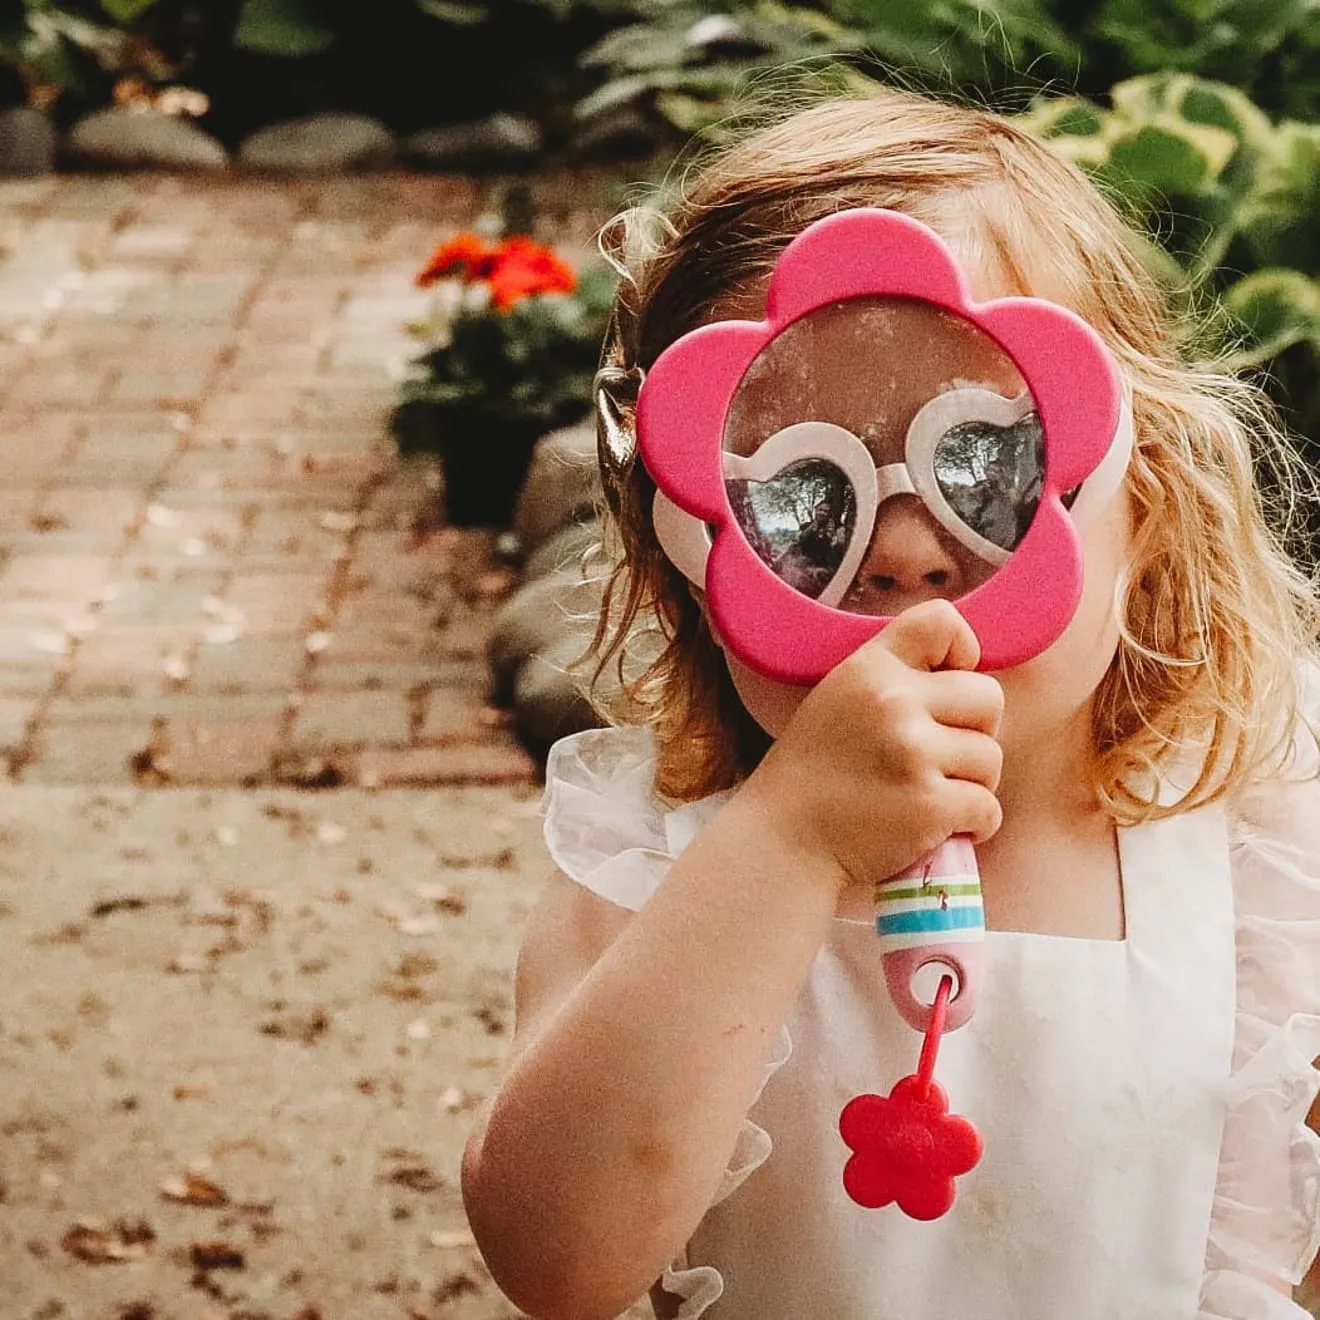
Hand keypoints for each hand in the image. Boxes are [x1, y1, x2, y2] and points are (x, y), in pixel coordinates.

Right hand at [744, 599, 1003, 888]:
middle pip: (988, 697)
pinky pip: (987, 808)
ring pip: (991, 758)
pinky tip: (939, 828)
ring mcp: (913, 754)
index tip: (946, 686)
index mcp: (869, 669)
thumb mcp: (838, 699)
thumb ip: (893, 679)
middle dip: (974, 732)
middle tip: (938, 760)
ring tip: (929, 798)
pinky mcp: (930, 805)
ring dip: (971, 784)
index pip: (942, 621)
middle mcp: (893, 702)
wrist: (783, 841)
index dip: (962, 651)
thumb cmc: (815, 774)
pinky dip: (973, 824)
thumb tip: (966, 672)